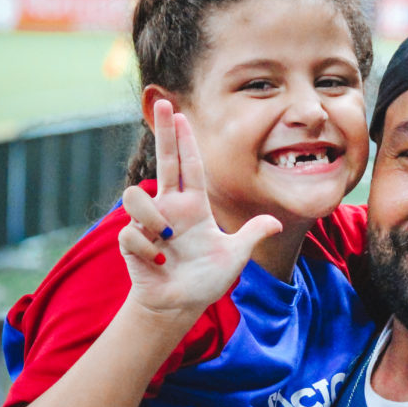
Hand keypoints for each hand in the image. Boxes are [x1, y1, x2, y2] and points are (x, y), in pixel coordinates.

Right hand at [117, 100, 281, 317]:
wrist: (179, 305)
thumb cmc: (204, 278)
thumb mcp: (234, 255)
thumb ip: (252, 235)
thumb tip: (275, 222)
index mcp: (193, 207)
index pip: (189, 166)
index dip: (185, 139)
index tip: (180, 113)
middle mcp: (170, 209)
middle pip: (164, 161)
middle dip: (163, 132)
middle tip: (162, 101)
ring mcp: (148, 225)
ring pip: (136, 197)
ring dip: (153, 218)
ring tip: (169, 239)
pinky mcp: (132, 244)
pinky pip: (132, 234)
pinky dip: (147, 248)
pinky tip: (159, 262)